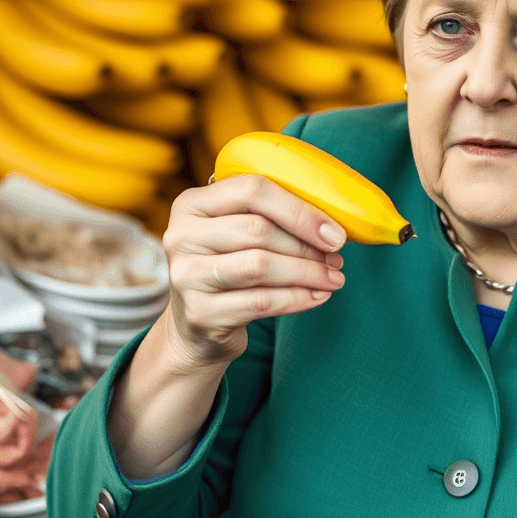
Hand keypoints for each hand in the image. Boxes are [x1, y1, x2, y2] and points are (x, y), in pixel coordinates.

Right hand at [160, 175, 346, 368]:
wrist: (196, 327)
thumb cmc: (230, 267)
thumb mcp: (236, 232)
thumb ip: (270, 216)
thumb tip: (333, 226)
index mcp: (193, 203)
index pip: (251, 190)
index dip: (299, 210)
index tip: (334, 231)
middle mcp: (181, 235)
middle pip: (258, 230)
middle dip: (306, 245)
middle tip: (336, 258)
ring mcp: (185, 276)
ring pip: (261, 266)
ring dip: (307, 273)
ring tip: (333, 278)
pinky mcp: (200, 313)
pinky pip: (261, 301)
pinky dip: (298, 298)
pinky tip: (318, 296)